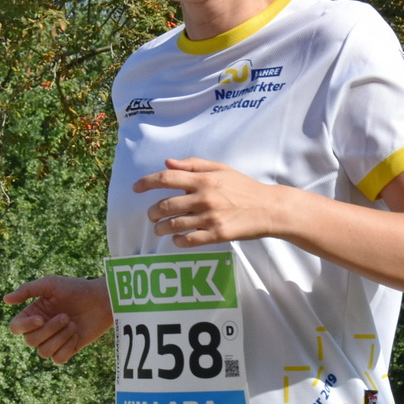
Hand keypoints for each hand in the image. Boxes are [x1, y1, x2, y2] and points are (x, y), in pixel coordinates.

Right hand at [3, 275, 112, 362]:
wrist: (102, 300)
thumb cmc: (76, 289)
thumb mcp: (50, 284)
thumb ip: (27, 290)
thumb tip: (5, 300)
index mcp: (33, 314)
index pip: (15, 328)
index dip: (25, 327)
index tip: (41, 318)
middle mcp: (41, 329)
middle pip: (30, 341)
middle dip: (50, 330)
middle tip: (66, 316)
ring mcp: (55, 340)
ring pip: (43, 353)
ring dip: (60, 337)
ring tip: (73, 324)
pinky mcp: (68, 349)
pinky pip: (58, 359)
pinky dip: (67, 346)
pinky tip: (77, 333)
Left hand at [134, 158, 284, 245]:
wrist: (269, 208)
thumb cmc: (244, 187)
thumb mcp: (221, 169)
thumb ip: (193, 165)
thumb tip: (167, 162)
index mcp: (203, 180)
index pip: (166, 179)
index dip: (146, 183)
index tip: (135, 188)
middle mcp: (204, 198)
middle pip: (165, 205)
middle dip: (152, 212)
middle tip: (151, 215)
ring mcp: (210, 218)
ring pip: (173, 225)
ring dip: (161, 229)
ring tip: (159, 229)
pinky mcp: (217, 234)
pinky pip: (189, 240)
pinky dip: (178, 241)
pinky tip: (177, 239)